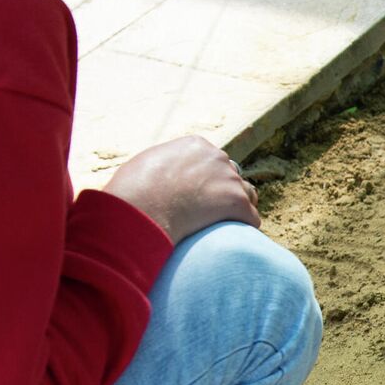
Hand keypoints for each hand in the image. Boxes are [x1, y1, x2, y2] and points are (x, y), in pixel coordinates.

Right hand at [103, 136, 259, 244]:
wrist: (140, 208)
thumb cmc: (133, 191)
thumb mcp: (147, 165)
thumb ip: (165, 164)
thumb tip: (163, 174)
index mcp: (196, 145)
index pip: (213, 161)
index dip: (208, 180)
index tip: (199, 196)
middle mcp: (216, 157)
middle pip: (231, 175)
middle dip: (223, 192)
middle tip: (211, 213)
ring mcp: (229, 178)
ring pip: (246, 194)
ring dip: (240, 208)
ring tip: (228, 225)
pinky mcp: (237, 202)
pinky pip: (251, 217)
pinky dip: (244, 228)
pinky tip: (233, 238)